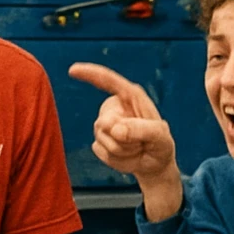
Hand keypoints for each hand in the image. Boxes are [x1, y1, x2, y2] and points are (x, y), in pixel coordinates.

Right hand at [67, 63, 180, 219]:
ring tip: (136, 148)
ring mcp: (105, 124)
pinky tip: (127, 155)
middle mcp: (115, 108)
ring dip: (122, 149)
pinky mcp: (99, 140)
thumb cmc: (161, 144)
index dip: (90, 73)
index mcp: (131, 96)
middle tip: (142, 143)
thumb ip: (141, 130)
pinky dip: (116, 158)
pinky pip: (100, 150)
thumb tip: (116, 128)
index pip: (108, 80)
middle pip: (105, 121)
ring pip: (102, 137)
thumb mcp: (160, 136)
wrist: (154, 163)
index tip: (73, 69)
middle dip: (124, 138)